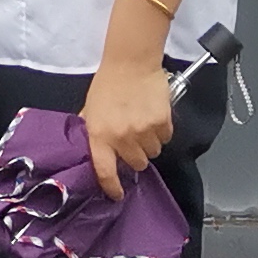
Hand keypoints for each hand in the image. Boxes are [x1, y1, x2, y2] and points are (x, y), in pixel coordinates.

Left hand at [79, 54, 175, 203]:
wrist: (131, 63)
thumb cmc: (108, 84)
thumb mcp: (91, 110)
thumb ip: (93, 131)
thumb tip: (93, 150)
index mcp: (100, 136)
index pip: (105, 171)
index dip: (112, 187)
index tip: (117, 194)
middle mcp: (122, 137)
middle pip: (137, 163)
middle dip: (136, 155)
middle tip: (133, 141)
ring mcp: (144, 130)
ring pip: (154, 151)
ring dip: (150, 143)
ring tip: (143, 125)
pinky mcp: (163, 122)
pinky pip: (166, 137)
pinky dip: (162, 131)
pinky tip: (153, 116)